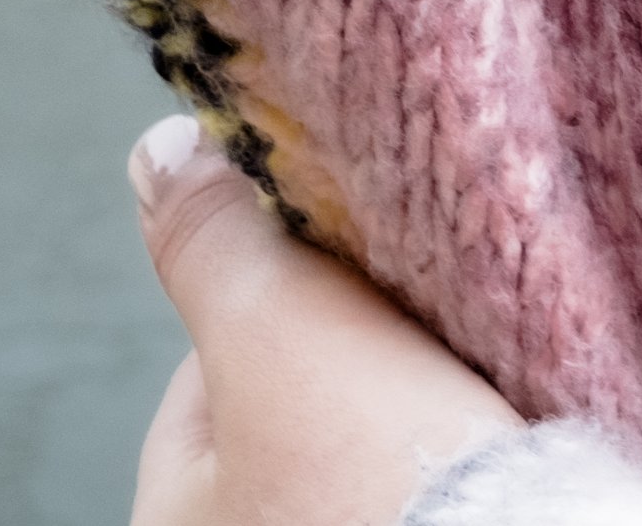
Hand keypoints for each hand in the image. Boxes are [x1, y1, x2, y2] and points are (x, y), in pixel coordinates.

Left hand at [128, 116, 522, 525]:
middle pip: (281, 408)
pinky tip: (483, 403)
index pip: (200, 378)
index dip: (271, 298)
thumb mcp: (275, 324)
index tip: (343, 262)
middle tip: (407, 302)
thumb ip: (211, 239)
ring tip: (457, 347)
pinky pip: (410, 477)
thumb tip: (158, 152)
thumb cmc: (369, 470)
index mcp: (167, 522)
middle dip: (342, 349)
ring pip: (352, 443)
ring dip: (399, 394)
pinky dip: (440, 440)